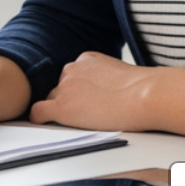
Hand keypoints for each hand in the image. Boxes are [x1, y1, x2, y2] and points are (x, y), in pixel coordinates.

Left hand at [29, 51, 184, 135]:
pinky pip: (39, 112)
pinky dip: (40, 119)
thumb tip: (107, 94)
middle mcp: (71, 70)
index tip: (86, 102)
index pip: (72, 77)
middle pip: (60, 88)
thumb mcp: (120, 75)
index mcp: (86, 60)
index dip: (78, 92)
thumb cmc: (144, 90)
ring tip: (77, 123)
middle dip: (69, 101)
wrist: (145, 96)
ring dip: (60, 110)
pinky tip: (43, 126)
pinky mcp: (62, 106)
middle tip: (84, 115)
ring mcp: (65, 87)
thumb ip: (106, 79)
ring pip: (52, 100)